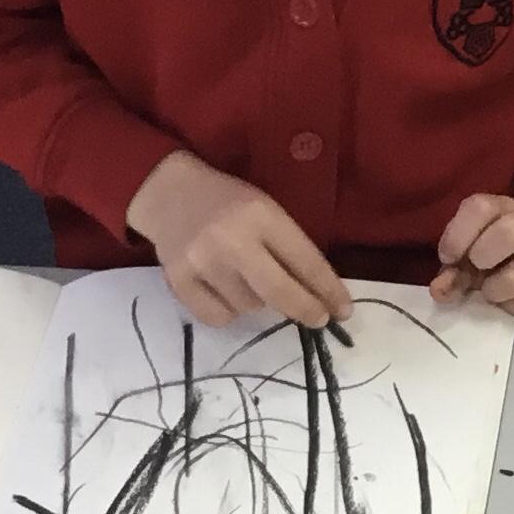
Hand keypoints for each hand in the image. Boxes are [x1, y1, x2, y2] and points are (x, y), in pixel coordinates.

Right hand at [126, 151, 350, 328]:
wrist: (169, 194)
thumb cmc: (228, 203)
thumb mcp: (265, 210)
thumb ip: (288, 247)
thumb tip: (318, 296)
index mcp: (259, 214)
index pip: (304, 259)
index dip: (328, 289)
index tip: (344, 310)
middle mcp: (230, 239)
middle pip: (278, 291)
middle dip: (306, 309)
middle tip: (319, 319)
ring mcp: (201, 263)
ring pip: (249, 307)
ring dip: (258, 303)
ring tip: (246, 279)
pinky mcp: (178, 282)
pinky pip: (219, 318)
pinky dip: (229, 312)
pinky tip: (224, 291)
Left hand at [431, 194, 513, 316]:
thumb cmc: (497, 254)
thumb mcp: (469, 256)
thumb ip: (451, 272)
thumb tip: (439, 290)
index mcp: (499, 207)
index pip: (479, 208)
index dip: (457, 236)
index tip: (448, 258)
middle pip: (510, 232)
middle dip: (485, 256)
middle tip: (479, 271)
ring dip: (497, 291)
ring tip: (493, 292)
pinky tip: (512, 300)